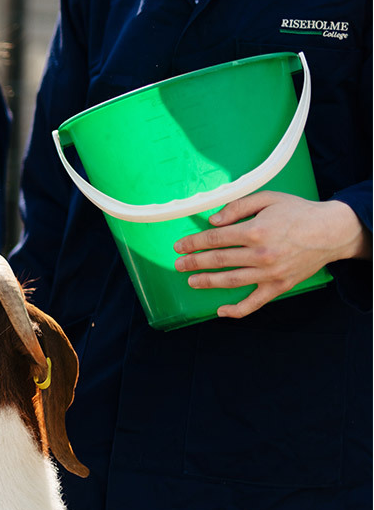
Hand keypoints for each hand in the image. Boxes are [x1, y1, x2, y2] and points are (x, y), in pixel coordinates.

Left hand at [173, 192, 369, 318]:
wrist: (332, 231)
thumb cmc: (298, 212)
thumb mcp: (267, 198)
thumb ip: (237, 207)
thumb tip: (213, 222)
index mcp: (256, 231)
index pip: (214, 239)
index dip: (193, 243)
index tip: (179, 246)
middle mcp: (261, 254)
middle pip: (218, 260)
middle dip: (194, 262)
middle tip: (178, 264)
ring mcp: (270, 273)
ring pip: (231, 281)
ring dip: (207, 282)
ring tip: (191, 281)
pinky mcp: (280, 286)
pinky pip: (255, 302)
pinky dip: (238, 309)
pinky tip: (221, 311)